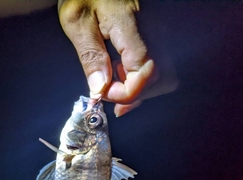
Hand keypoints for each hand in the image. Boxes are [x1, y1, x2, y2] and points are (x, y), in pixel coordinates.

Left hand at [58, 0, 157, 116]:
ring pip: (165, 74)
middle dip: (135, 94)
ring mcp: (158, 32)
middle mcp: (153, 29)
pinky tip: (120, 73)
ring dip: (140, 88)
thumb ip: (90, 56)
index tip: (103, 93)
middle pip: (163, 77)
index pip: (146, 71)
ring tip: (113, 82)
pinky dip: (141, 78)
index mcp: (130, 25)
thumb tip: (100, 88)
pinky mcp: (156, 34)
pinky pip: (159, 64)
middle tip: (107, 92)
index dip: (127, 92)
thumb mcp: (76, 22)